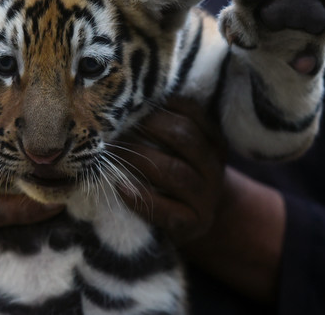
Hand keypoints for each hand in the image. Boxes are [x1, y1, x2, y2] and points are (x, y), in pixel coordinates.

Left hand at [115, 98, 225, 245]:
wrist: (192, 222)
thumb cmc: (174, 176)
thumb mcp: (177, 150)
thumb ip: (164, 127)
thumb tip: (125, 103)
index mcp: (213, 141)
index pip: (192, 113)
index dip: (162, 103)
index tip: (133, 99)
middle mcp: (214, 167)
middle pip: (185, 138)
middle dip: (148, 127)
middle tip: (116, 123)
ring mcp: (206, 198)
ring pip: (175, 172)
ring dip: (138, 158)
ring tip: (111, 152)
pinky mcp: (192, 224)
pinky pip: (167, 211)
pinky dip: (141, 197)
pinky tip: (120, 186)